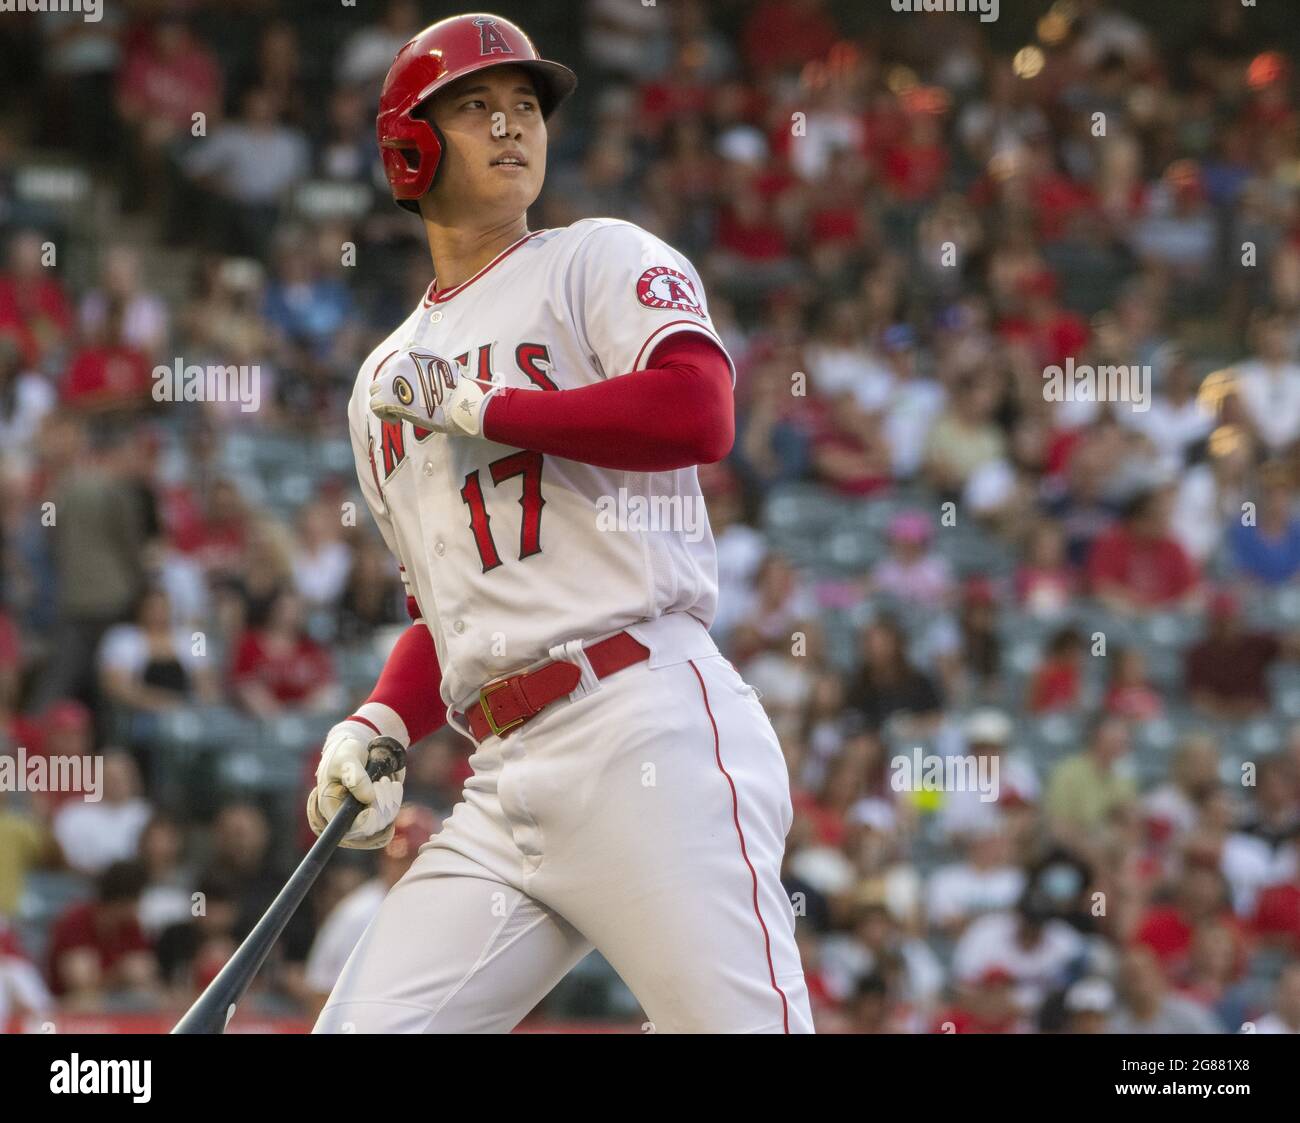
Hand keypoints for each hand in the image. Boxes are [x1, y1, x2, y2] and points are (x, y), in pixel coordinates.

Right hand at [305, 721, 405, 848]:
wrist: (358, 750)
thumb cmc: (345, 754)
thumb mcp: (345, 759)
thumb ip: (354, 776)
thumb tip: (368, 797)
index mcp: (331, 806)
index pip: (346, 827)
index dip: (361, 825)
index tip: (372, 812)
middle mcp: (346, 815)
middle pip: (368, 828)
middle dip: (379, 806)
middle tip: (380, 782)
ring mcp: (363, 814)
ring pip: (382, 821)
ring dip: (388, 800)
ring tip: (384, 780)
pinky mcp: (377, 809)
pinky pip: (392, 813)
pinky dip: (395, 798)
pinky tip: (393, 785)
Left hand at [368, 350, 499, 436]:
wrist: (463, 405)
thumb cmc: (459, 393)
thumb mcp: (446, 370)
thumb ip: (430, 367)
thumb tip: (424, 371)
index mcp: (415, 353)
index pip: (397, 364)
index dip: (401, 381)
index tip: (412, 392)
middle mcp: (401, 362)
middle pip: (385, 376)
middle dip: (392, 390)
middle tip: (406, 404)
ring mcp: (394, 379)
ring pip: (376, 389)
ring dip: (385, 401)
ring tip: (399, 412)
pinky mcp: (389, 398)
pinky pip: (375, 405)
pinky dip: (384, 414)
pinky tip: (397, 420)